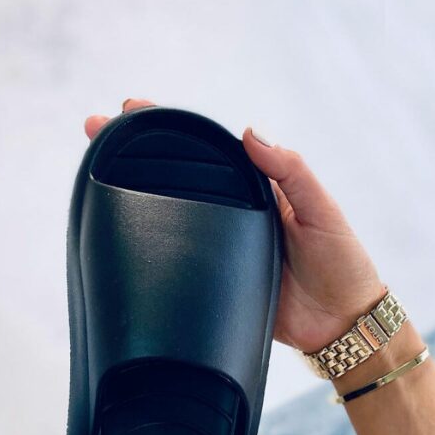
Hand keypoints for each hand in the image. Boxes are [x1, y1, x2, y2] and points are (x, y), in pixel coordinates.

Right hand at [86, 100, 384, 353]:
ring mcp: (219, 244)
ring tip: (94, 171)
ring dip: (132, 193)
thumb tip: (250, 132)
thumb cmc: (340, 262)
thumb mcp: (321, 210)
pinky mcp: (211, 278)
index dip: (169, 127)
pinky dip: (149, 243)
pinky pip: (176, 257)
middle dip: (133, 151)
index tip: (131, 109)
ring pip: (170, 213)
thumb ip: (291, 171)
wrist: (340, 325)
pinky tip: (121, 234)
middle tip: (94, 131)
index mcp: (255, 187)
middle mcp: (231, 211)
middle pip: (176, 174)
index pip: (206, 148)